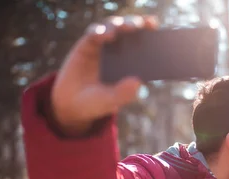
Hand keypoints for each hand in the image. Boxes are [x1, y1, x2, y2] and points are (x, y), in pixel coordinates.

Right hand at [51, 15, 158, 135]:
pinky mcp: (87, 44)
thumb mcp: (109, 101)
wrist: (71, 105)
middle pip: (130, 30)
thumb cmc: (96, 103)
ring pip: (113, 26)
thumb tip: (137, 82)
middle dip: (136, 23)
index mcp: (131, 62)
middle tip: (139, 25)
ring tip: (121, 30)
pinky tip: (104, 36)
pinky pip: (94, 32)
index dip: (151, 33)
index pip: (145, 43)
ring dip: (118, 24)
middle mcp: (119, 50)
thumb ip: (122, 93)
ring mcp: (103, 45)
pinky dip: (99, 31)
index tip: (156, 28)